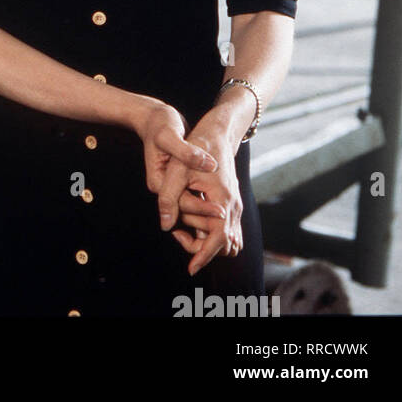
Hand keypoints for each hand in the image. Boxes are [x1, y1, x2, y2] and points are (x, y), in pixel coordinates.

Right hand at [132, 99, 218, 212]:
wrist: (155, 118)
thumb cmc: (160, 124)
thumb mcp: (169, 136)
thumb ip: (186, 152)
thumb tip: (209, 165)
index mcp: (158, 180)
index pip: (181, 202)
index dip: (202, 208)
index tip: (222, 210)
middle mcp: (163, 186)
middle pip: (187, 209)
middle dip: (207, 215)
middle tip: (229, 217)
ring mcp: (171, 184)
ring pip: (192, 206)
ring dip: (208, 211)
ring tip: (230, 215)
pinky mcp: (180, 180)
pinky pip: (195, 196)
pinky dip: (207, 201)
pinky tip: (224, 202)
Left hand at [158, 129, 243, 275]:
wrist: (216, 133)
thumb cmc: (195, 148)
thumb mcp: (176, 171)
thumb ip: (170, 198)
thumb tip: (165, 226)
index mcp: (223, 200)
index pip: (219, 239)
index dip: (204, 256)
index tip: (190, 268)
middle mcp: (234, 207)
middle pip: (224, 244)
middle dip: (200, 247)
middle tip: (177, 232)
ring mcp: (236, 206)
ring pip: (227, 239)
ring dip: (207, 239)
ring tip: (183, 225)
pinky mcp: (232, 203)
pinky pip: (227, 228)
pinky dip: (212, 231)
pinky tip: (191, 219)